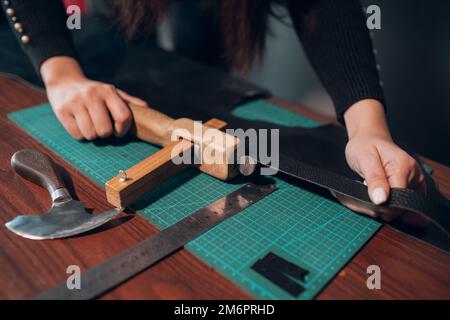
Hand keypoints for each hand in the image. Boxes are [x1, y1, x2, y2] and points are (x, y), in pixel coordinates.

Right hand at [41, 56, 147, 139]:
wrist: (64, 81)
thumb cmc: (94, 92)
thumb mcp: (113, 93)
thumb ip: (129, 102)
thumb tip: (147, 109)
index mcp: (108, 91)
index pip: (123, 117)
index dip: (123, 130)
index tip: (119, 131)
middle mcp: (92, 96)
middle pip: (105, 131)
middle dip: (105, 134)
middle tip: (102, 127)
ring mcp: (76, 103)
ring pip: (90, 135)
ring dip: (92, 135)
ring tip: (90, 125)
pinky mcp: (62, 111)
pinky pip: (77, 135)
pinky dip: (80, 134)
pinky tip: (80, 124)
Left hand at [339, 99, 425, 221]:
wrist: (368, 138)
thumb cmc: (365, 146)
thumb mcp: (365, 159)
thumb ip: (374, 179)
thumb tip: (381, 199)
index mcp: (404, 167)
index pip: (399, 198)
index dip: (383, 205)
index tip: (367, 199)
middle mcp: (414, 175)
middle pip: (401, 205)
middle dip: (381, 206)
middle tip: (365, 192)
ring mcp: (414, 181)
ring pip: (400, 207)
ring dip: (383, 205)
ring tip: (370, 190)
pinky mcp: (411, 187)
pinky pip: (401, 204)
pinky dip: (388, 204)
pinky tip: (378, 195)